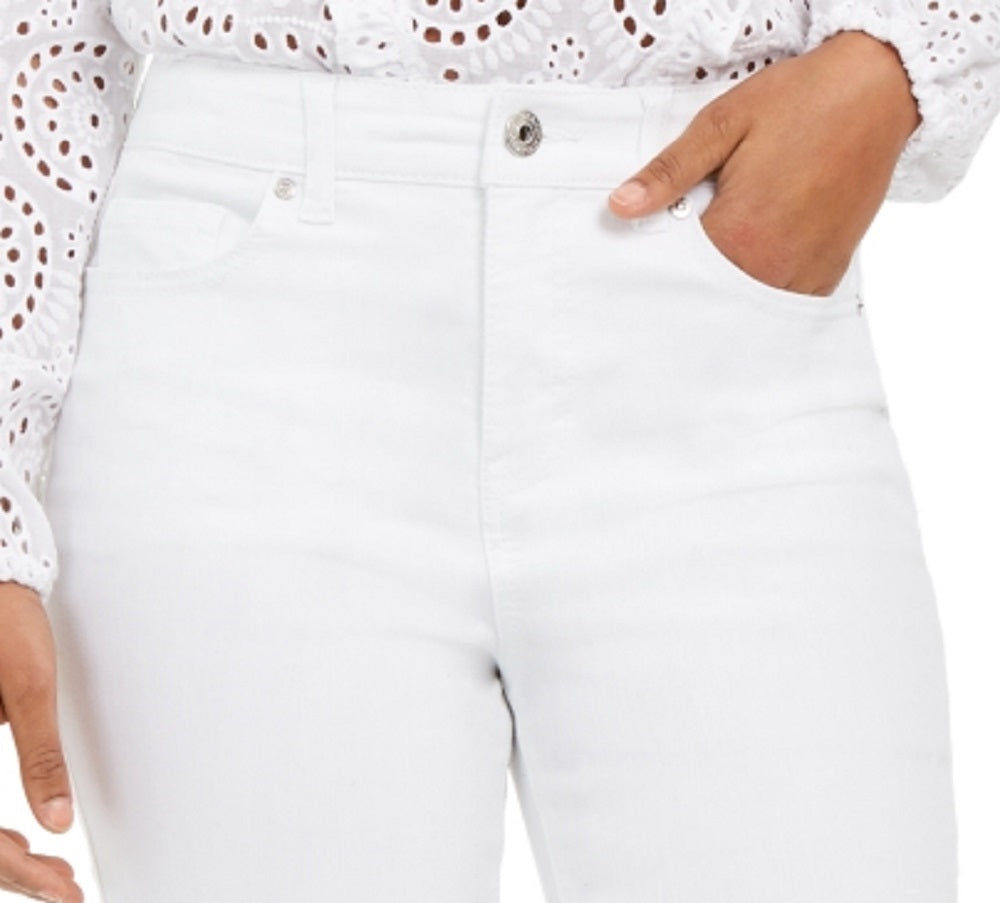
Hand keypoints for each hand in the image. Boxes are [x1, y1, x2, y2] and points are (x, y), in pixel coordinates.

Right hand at [0, 582, 82, 902]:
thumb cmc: (4, 623)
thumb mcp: (28, 688)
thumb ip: (40, 756)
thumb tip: (57, 822)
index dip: (18, 874)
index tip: (64, 889)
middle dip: (14, 876)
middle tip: (68, 889)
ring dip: (2, 860)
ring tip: (55, 875)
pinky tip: (24, 843)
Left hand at [608, 30, 921, 296]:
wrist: (877, 92)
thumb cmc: (800, 103)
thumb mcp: (721, 125)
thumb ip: (668, 173)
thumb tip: (621, 206)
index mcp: (738, 236)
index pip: (676, 275)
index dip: (658, 266)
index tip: (647, 259)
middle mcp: (772, 268)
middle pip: (711, 297)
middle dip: (691, 283)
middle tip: (687, 253)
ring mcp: (804, 276)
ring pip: (745, 305)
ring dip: (727, 291)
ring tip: (722, 256)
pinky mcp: (827, 274)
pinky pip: (781, 300)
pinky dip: (761, 290)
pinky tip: (752, 265)